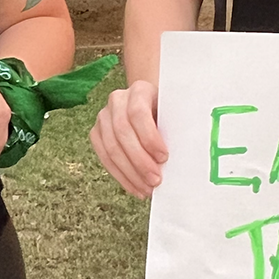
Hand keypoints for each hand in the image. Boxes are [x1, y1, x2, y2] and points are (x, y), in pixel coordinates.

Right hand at [90, 79, 167, 198]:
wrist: (150, 105)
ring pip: (111, 147)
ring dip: (130, 173)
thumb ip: (175, 129)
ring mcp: (104, 116)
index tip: (164, 157)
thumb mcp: (173, 114)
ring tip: (147, 189)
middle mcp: (117, 100)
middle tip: (155, 180)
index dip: (149, 137)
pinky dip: (120, 176)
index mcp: (139, 90)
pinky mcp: (96, 133)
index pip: (138, 113)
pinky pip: (104, 157)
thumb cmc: (167, 113)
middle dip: (139, 160)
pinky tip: (135, 188)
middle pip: (122, 132)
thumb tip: (182, 159)